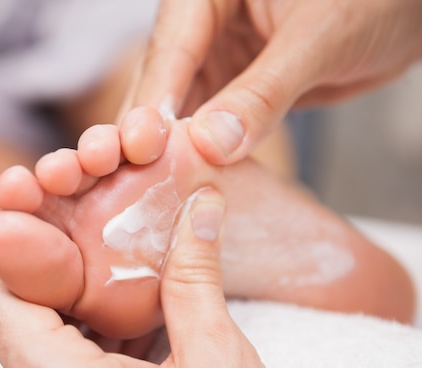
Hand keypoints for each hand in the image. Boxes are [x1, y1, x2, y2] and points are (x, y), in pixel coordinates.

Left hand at [0, 189, 308, 367]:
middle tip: (123, 246)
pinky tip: (144, 330)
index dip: (31, 252)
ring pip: (49, 346)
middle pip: (25, 318)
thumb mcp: (220, 363)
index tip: (78, 229)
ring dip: (91, 311)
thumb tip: (199, 209)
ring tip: (140, 284)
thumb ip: (195, 278)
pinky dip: (99, 345)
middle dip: (74, 278)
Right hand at [131, 0, 421, 163]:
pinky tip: (190, 182)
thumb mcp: (320, 37)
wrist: (409, 13)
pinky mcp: (235, 91)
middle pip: (162, 84)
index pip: (171, 49)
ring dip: (169, 151)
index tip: (140, 148)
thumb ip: (265, 91)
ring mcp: (218, 60)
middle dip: (147, 133)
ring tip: (150, 191)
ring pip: (180, 111)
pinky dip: (201, 156)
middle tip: (132, 180)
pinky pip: (210, 127)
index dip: (151, 102)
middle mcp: (205, 26)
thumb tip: (214, 143)